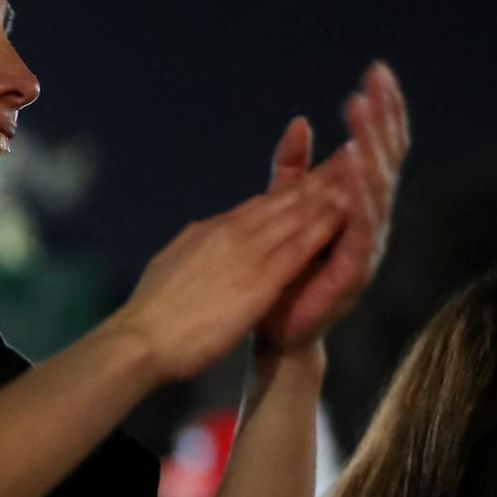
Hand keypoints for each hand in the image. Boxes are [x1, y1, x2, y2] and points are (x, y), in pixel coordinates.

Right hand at [111, 173, 348, 385]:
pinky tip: (343, 214)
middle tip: (346, 156)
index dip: (289, 190)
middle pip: (281, 200)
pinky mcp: (258, 280)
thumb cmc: (151, 315)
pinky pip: (298, 246)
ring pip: (294, 215)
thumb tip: (200, 235)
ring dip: (326, 193)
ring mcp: (245, 254)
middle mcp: (229, 233)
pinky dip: (321, 226)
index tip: (312, 177)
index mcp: (210, 232)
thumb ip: (193, 250)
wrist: (140, 340)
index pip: (258, 205)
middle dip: (316, 180)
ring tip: (355, 173)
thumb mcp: (172, 267)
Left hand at [255, 62, 408, 352]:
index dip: (380, 109)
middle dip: (381, 118)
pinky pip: (361, 232)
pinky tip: (355, 174)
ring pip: (376, 189)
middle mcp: (370, 218)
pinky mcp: (354, 272)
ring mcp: (367, 245)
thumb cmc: (285, 268)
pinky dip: (360, 202)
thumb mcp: (284, 208)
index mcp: (355, 200)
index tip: (376, 70)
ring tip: (364, 116)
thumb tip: (301, 121)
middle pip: (384, 159)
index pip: (375, 145)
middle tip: (377, 80)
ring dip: (370, 151)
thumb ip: (292, 169)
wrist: (276, 328)